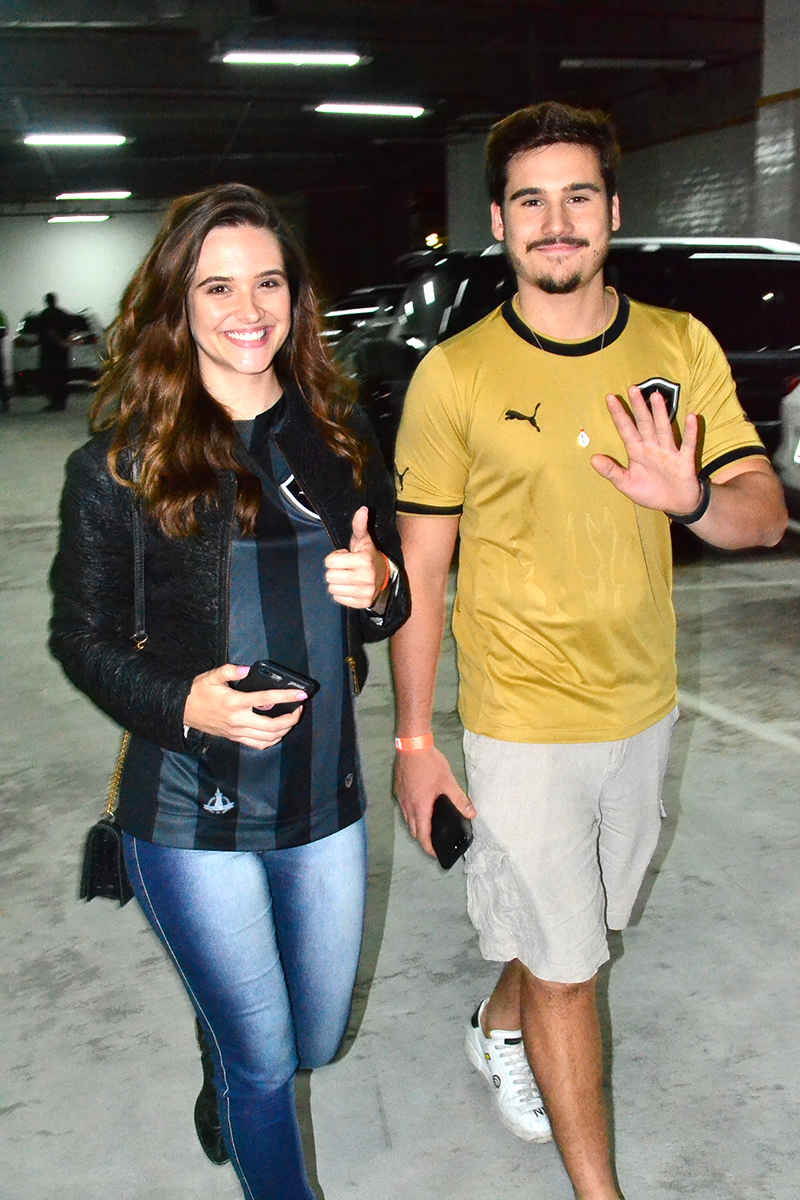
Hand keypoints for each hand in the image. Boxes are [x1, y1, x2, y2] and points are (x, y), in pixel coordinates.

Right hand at [183, 663, 305, 749]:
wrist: (182, 711)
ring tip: (292, 719)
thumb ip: (230, 670)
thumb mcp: (212, 676)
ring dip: (284, 730)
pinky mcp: (235, 738)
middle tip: (299, 708)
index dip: (286, 697)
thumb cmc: (199, 691)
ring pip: (267, 738)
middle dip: (291, 718)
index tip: (301, 694)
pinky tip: (278, 732)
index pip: (266, 700)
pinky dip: (272, 740)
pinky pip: (258, 744)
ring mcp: (237, 732)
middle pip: (272, 725)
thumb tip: (247, 668)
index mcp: (235, 702)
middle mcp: (238, 720)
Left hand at [325, 506, 386, 608]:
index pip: (329, 562)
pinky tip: (350, 587)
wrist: (384, 577)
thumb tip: (362, 509)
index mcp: (364, 560)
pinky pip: (338, 599)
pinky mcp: (362, 603)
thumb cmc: (368, 556)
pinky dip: (341, 593)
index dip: (335, 558)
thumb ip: (359, 525)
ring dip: (337, 583)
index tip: (346, 557)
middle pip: (329, 576)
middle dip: (334, 571)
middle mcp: (365, 577)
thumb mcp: (363, 540)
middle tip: (345, 568)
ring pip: (332, 589)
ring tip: (348, 577)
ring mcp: (365, 592)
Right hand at [394, 744, 475, 856]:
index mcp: (420, 807)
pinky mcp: (399, 789)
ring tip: (428, 825)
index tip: (435, 853)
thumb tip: (471, 813)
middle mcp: (407, 806)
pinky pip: (404, 808)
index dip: (428, 847)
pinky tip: (421, 806)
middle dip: (423, 838)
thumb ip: (460, 799)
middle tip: (434, 841)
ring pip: (407, 819)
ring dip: (416, 826)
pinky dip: (412, 814)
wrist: (411, 745)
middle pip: (413, 830)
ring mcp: (401, 798)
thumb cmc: (429, 764)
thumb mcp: (448, 782)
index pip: (422, 835)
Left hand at [591, 387, 702, 514]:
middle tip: (632, 388)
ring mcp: (669, 452)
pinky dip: (690, 432)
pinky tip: (690, 416)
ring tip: (656, 396)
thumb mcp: (626, 484)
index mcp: (637, 451)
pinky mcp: (684, 460)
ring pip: (663, 429)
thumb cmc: (650, 491)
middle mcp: (652, 447)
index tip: (610, 397)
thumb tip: (592, 458)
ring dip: (660, 414)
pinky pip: (688, 444)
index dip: (618, 414)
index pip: (626, 429)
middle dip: (638, 407)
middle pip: (644, 424)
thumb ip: (611, 471)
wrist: (676, 504)